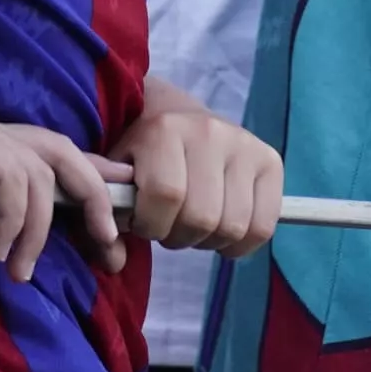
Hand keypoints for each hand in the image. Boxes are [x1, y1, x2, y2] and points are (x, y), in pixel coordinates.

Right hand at [0, 85, 118, 315]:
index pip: (51, 166)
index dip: (87, 189)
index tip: (109, 230)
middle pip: (67, 159)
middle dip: (98, 201)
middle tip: (110, 248)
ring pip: (47, 170)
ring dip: (45, 223)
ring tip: (23, 268)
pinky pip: (12, 176)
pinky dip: (14, 215)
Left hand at [114, 76, 281, 256]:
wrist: (173, 115)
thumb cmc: (137, 154)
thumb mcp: (111, 174)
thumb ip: (101, 212)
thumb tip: (112, 256)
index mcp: (164, 129)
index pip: (165, 196)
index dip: (150, 223)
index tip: (141, 220)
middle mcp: (209, 131)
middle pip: (202, 217)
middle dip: (178, 235)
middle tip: (168, 224)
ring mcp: (244, 144)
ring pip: (232, 226)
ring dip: (207, 241)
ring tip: (191, 222)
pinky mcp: (269, 161)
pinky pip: (262, 226)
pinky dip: (240, 243)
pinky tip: (220, 230)